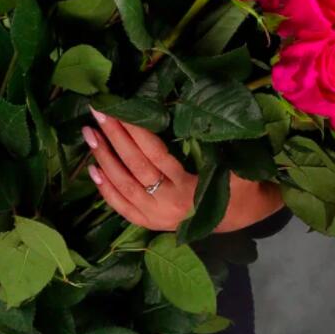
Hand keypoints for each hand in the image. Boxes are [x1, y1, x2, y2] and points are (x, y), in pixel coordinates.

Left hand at [81, 106, 284, 231]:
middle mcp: (169, 205)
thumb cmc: (243, 186)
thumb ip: (221, 147)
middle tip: (98, 113)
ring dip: (104, 159)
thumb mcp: (239, 166)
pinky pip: (122, 208)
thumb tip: (201, 114)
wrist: (245, 218)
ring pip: (123, 186)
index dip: (136, 131)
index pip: (156, 155)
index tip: (121, 109)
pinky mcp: (150, 224)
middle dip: (114, 138)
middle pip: (135, 167)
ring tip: (90, 134)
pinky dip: (105, 189)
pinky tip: (92, 169)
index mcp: (190, 189)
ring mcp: (156, 218)